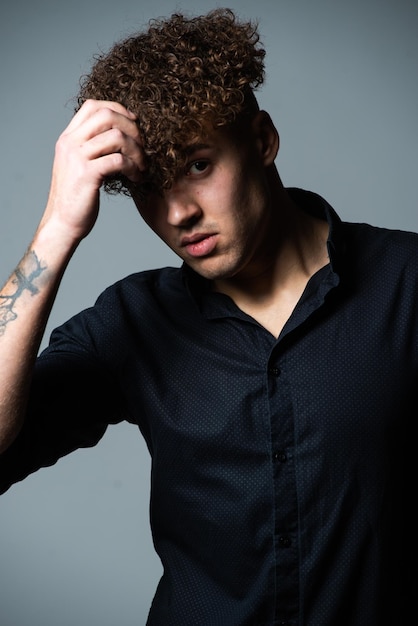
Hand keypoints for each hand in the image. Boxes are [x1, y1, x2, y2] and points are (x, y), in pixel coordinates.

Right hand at [42, 99, 144, 242]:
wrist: (63, 223)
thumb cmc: (77, 197)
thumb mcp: (79, 166)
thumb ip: (93, 149)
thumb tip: (121, 136)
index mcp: (68, 138)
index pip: (92, 106)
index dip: (117, 109)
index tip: (133, 125)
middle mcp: (70, 143)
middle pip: (107, 116)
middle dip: (132, 128)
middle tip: (143, 147)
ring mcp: (77, 158)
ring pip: (117, 137)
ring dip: (137, 151)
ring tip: (142, 166)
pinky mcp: (87, 174)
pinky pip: (119, 160)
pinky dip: (134, 168)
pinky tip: (137, 178)